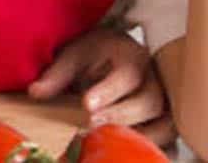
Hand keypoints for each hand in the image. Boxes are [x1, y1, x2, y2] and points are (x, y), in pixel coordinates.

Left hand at [28, 27, 176, 147]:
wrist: (112, 55)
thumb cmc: (94, 54)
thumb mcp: (73, 54)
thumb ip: (56, 74)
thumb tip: (36, 93)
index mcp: (133, 57)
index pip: (128, 74)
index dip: (109, 92)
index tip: (86, 105)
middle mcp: (155, 80)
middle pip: (150, 102)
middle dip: (120, 116)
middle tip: (90, 125)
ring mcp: (165, 104)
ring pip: (166, 125)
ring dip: (139, 138)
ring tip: (108, 144)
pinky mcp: (164, 124)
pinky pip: (171, 144)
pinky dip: (156, 153)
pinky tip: (130, 156)